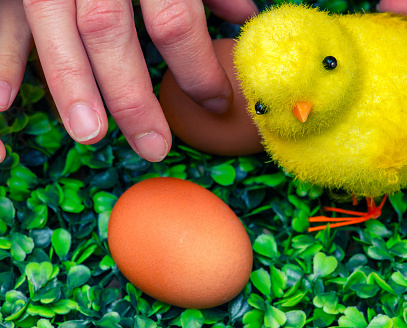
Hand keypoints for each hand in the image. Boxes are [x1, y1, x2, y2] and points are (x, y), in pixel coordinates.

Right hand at [0, 0, 256, 162]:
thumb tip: (243, 16)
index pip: (174, 22)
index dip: (197, 69)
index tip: (216, 101)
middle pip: (109, 33)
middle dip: (133, 96)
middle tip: (154, 147)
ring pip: (55, 28)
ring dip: (70, 86)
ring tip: (89, 135)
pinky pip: (1, 15)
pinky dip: (2, 56)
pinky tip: (3, 101)